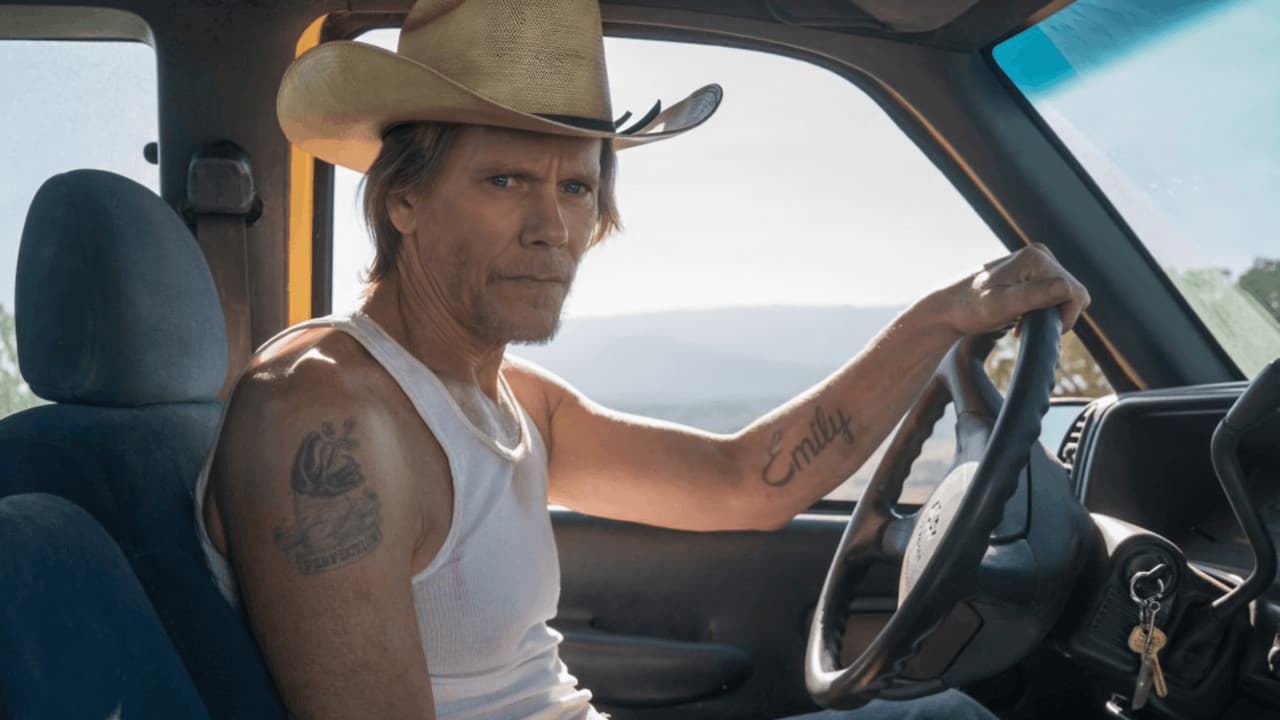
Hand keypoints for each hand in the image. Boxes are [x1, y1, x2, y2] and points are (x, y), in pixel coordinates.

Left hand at [936, 244, 1090, 336]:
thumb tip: (1067, 288)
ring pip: (1066, 295)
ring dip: (1049, 314)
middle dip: (1056, 315)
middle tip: (1026, 327)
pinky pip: (1054, 294)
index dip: (1064, 318)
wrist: (948, 309)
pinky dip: (1043, 310)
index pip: (1075, 293)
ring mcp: (1036, 262)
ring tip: (1022, 323)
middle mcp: (1039, 254)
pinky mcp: (1032, 272)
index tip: (1038, 329)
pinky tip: (1022, 319)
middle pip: (1073, 293)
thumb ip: (1034, 296)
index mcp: (1036, 258)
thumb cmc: (969, 309)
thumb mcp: (1001, 306)